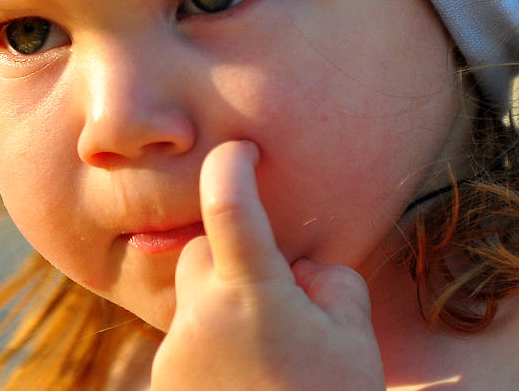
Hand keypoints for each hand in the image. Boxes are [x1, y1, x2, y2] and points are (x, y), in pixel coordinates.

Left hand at [150, 140, 384, 389]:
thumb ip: (327, 282)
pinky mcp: (164, 384)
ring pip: (195, 299)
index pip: (227, 201)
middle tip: (276, 295)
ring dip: (224, 307)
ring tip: (266, 354)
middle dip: (232, 258)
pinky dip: (212, 346)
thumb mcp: (353, 339)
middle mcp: (202, 315)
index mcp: (252, 294)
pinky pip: (187, 340)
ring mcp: (177, 352)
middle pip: (202, 252)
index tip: (241, 150)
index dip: (232, 163)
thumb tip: (299, 271)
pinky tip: (246, 380)